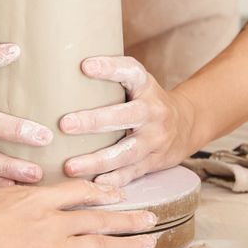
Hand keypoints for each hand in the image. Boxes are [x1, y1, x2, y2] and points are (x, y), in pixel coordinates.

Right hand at [0, 180, 156, 247]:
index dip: (99, 191)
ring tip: (149, 241)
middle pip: (97, 218)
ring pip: (100, 245)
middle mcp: (53, 223)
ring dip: (128, 243)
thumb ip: (9, 193)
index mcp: (37, 200)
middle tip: (149, 216)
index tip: (115, 192)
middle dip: (126, 217)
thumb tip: (15, 186)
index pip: (77, 191)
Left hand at [58, 56, 195, 186]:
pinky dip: (113, 179)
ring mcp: (155, 139)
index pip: (130, 71)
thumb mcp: (136, 82)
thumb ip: (109, 77)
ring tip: (70, 166)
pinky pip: (132, 173)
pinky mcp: (154, 162)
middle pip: (125, 116)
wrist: (185, 125)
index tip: (85, 65)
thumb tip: (62, 64)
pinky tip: (93, 183)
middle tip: (65, 124)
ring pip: (126, 152)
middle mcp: (153, 111)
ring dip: (97, 160)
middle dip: (94, 121)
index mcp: (146, 86)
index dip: (110, 68)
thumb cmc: (144, 100)